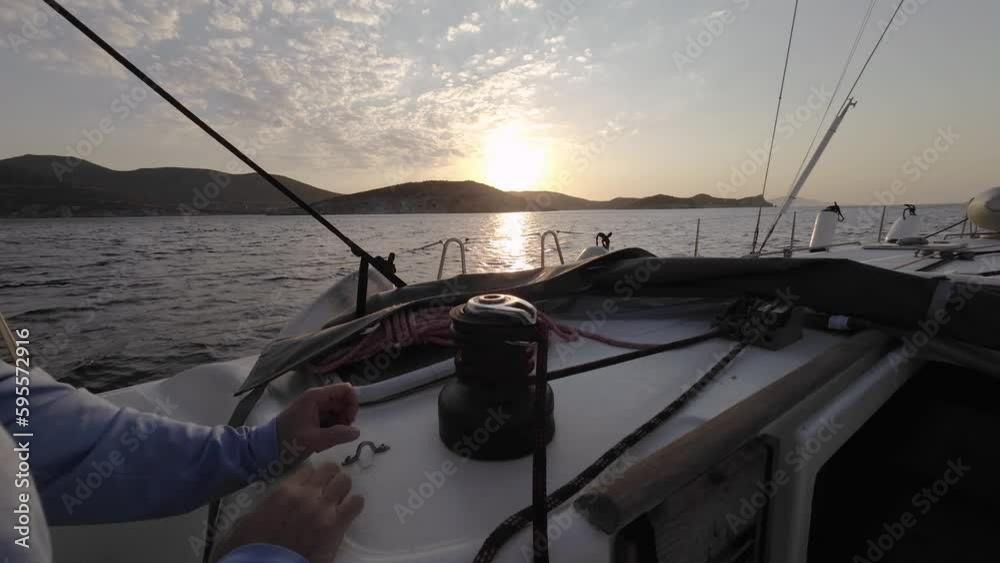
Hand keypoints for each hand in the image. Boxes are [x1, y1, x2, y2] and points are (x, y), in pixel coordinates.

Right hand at [211, 463, 363, 562]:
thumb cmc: (253, 545)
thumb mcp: (251, 517)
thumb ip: (269, 503)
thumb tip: (275, 502)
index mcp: (285, 491)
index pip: (309, 468)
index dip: (313, 475)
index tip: (312, 483)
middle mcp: (306, 494)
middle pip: (330, 470)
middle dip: (331, 478)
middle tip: (328, 490)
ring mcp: (323, 508)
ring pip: (345, 481)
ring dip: (343, 490)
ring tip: (338, 500)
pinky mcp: (336, 525)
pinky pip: (356, 503)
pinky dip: (354, 504)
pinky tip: (347, 512)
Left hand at [276, 384, 360, 456]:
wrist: (267, 447)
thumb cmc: (288, 441)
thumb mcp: (313, 440)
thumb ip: (337, 435)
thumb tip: (357, 432)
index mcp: (316, 397)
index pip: (345, 390)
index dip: (352, 404)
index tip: (349, 422)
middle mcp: (317, 398)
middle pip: (343, 401)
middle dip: (346, 417)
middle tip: (340, 434)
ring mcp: (315, 407)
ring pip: (338, 411)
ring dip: (339, 425)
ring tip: (329, 439)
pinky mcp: (313, 417)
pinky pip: (331, 419)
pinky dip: (332, 429)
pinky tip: (323, 440)